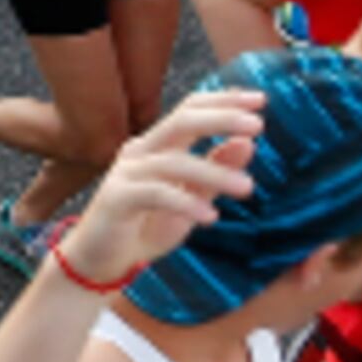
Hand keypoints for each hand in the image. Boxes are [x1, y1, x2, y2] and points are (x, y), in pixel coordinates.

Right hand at [46, 90, 265, 289]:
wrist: (102, 261)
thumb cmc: (146, 226)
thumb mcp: (192, 198)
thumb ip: (215, 171)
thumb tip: (249, 142)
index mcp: (158, 145)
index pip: (190, 109)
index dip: (224, 101)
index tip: (260, 100)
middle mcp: (141, 151)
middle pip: (181, 121)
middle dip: (221, 118)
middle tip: (258, 124)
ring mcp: (126, 171)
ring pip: (174, 161)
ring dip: (214, 172)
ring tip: (247, 187)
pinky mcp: (116, 198)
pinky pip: (155, 193)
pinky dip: (185, 202)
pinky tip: (210, 217)